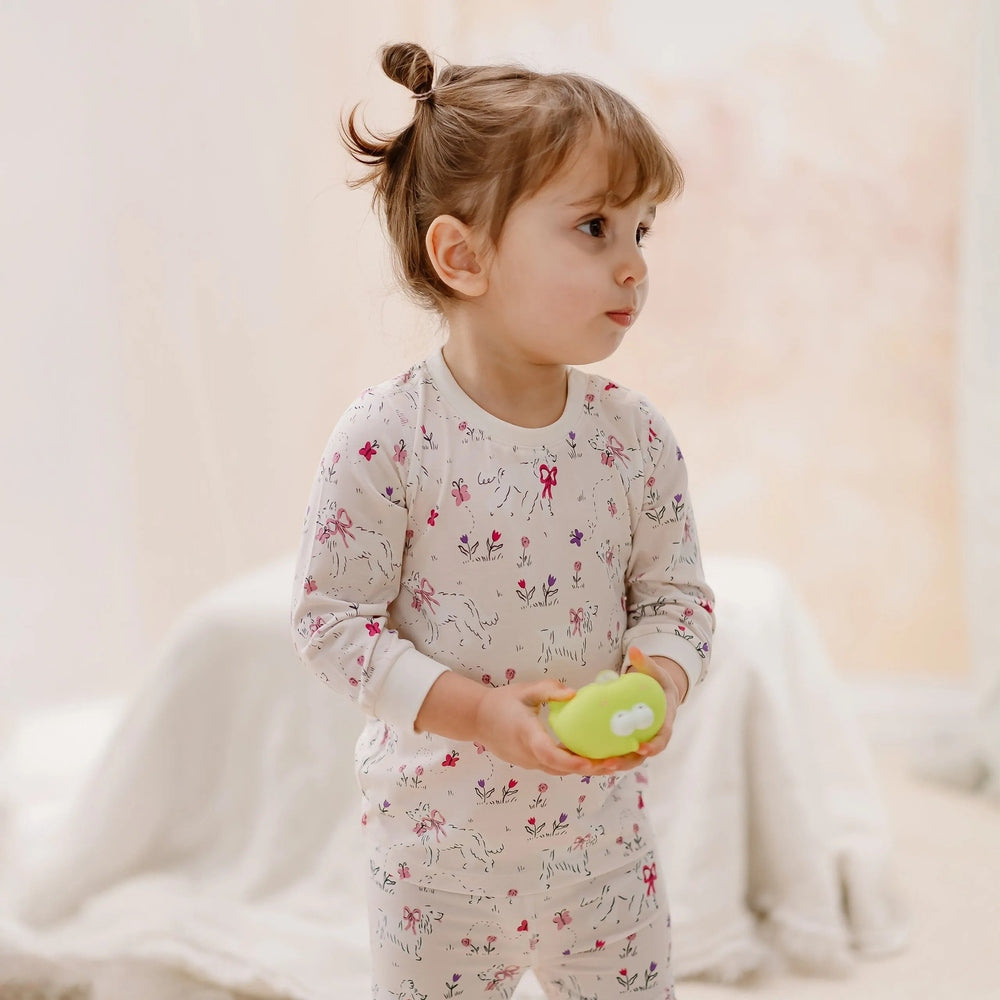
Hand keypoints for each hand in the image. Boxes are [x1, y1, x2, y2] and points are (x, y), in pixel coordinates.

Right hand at [475, 679, 621, 776]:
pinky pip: (556, 767)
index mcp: (526, 735)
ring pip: (561, 771)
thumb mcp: (524, 690)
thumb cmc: (501, 702)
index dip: (570, 762)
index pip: (549, 754)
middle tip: (618, 762)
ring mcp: (529, 763)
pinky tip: (594, 756)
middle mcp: (529, 755)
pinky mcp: (532, 764)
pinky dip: (575, 765)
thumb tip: (573, 693)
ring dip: (586, 768)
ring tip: (615, 760)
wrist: (477, 720)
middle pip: (562, 769)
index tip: (591, 763)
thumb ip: (548, 690)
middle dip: (591, 768)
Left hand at [597, 647, 683, 772]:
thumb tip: (634, 650)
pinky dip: (606, 758)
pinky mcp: (627, 744)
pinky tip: (588, 758)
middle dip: (626, 762)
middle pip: (641, 757)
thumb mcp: (656, 673)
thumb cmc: (658, 685)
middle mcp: (652, 739)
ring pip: (628, 760)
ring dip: (614, 765)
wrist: (659, 696)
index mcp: (664, 725)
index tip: (641, 747)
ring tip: (596, 765)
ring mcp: (640, 744)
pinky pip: (618, 754)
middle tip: (610, 763)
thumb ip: (646, 663)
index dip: (653, 747)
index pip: (661, 740)